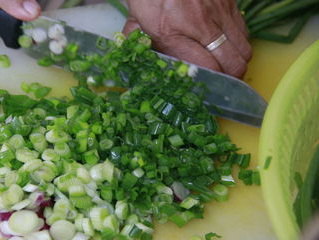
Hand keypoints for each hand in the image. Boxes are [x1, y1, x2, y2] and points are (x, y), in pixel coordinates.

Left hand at [123, 0, 251, 77]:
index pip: (208, 69)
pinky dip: (238, 42)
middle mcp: (201, 25)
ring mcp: (220, 13)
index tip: (208, 88)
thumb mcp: (137, 20)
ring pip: (244, 49)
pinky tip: (224, 43)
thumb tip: (140, 61)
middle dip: (230, 78)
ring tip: (223, 63)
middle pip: (234, 64)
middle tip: (220, 81)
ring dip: (236, 60)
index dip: (212, 83)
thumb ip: (139, 42)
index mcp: (174, 34)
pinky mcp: (229, 3)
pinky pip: (244, 31)